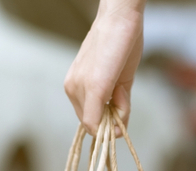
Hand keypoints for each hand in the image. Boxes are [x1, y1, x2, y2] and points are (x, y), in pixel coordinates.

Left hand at [64, 0, 145, 135]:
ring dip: (113, 117)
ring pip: (93, 124)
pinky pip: (95, 121)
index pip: (87, 118)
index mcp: (76, 86)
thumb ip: (117, 103)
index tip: (121, 107)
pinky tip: (121, 98)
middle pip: (90, 124)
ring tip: (122, 91)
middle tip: (123, 98)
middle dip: (109, 120)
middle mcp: (72, 89)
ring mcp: (78, 88)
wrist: (120, 17)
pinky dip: (112, 119)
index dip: (105, 121)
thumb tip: (118, 128)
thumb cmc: (121, 44)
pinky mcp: (92, 88)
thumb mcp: (119, 80)